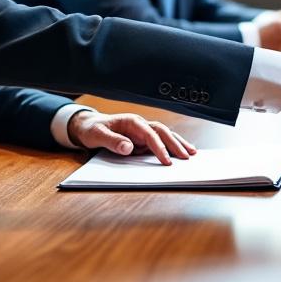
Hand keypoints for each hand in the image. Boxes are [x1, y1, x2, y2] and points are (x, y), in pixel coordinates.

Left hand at [68, 110, 196, 164]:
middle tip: (187, 157)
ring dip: (178, 143)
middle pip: (162, 132)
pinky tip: (182, 151)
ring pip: (165, 134)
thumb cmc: (92, 129)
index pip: (150, 133)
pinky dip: (172, 145)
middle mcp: (140, 124)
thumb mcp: (96, 135)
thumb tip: (129, 148)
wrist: (88, 126)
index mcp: (131, 121)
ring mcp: (142, 131)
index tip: (166, 160)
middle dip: (175, 144)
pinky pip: (160, 141)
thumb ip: (112, 141)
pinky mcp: (142, 139)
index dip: (159, 147)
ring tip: (192, 153)